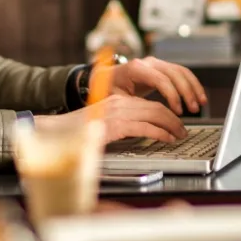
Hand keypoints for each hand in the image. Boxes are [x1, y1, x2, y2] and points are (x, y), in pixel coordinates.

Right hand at [38, 95, 187, 143]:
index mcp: (116, 101)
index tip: (175, 123)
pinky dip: (160, 133)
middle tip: (183, 130)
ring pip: (154, 115)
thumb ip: (121, 125)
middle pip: (155, 107)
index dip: (165, 113)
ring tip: (179, 135)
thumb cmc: (77, 133)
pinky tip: (167, 139)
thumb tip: (141, 132)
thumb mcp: (103, 125)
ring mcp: (117, 113)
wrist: (57, 133)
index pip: (148, 104)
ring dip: (172, 126)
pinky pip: (145, 128)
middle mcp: (118, 103)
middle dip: (173, 119)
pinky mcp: (115, 125)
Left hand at [108, 57, 207, 115]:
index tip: (177, 112)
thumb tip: (151, 117)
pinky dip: (192, 84)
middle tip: (192, 109)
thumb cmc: (111, 90)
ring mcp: (157, 64)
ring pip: (181, 71)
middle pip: (174, 74)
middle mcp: (148, 62)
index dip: (172, 96)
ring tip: (200, 104)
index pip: (161, 79)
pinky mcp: (163, 68)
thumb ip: (134, 106)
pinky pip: (181, 73)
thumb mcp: (117, 99)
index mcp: (136, 68)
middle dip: (186, 92)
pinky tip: (198, 97)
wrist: (108, 78)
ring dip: (193, 88)